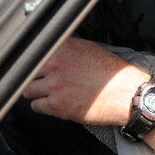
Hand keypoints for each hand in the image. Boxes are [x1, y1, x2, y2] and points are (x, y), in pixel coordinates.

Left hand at [22, 37, 147, 125]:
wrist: (126, 93)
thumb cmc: (112, 73)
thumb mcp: (90, 49)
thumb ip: (67, 48)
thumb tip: (53, 49)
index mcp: (64, 48)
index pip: (34, 51)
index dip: (35, 60)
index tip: (37, 65)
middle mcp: (56, 64)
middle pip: (27, 71)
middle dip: (35, 76)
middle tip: (44, 80)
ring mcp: (54, 85)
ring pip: (28, 90)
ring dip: (37, 92)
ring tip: (50, 93)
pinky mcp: (56, 105)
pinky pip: (36, 106)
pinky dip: (43, 106)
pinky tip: (55, 103)